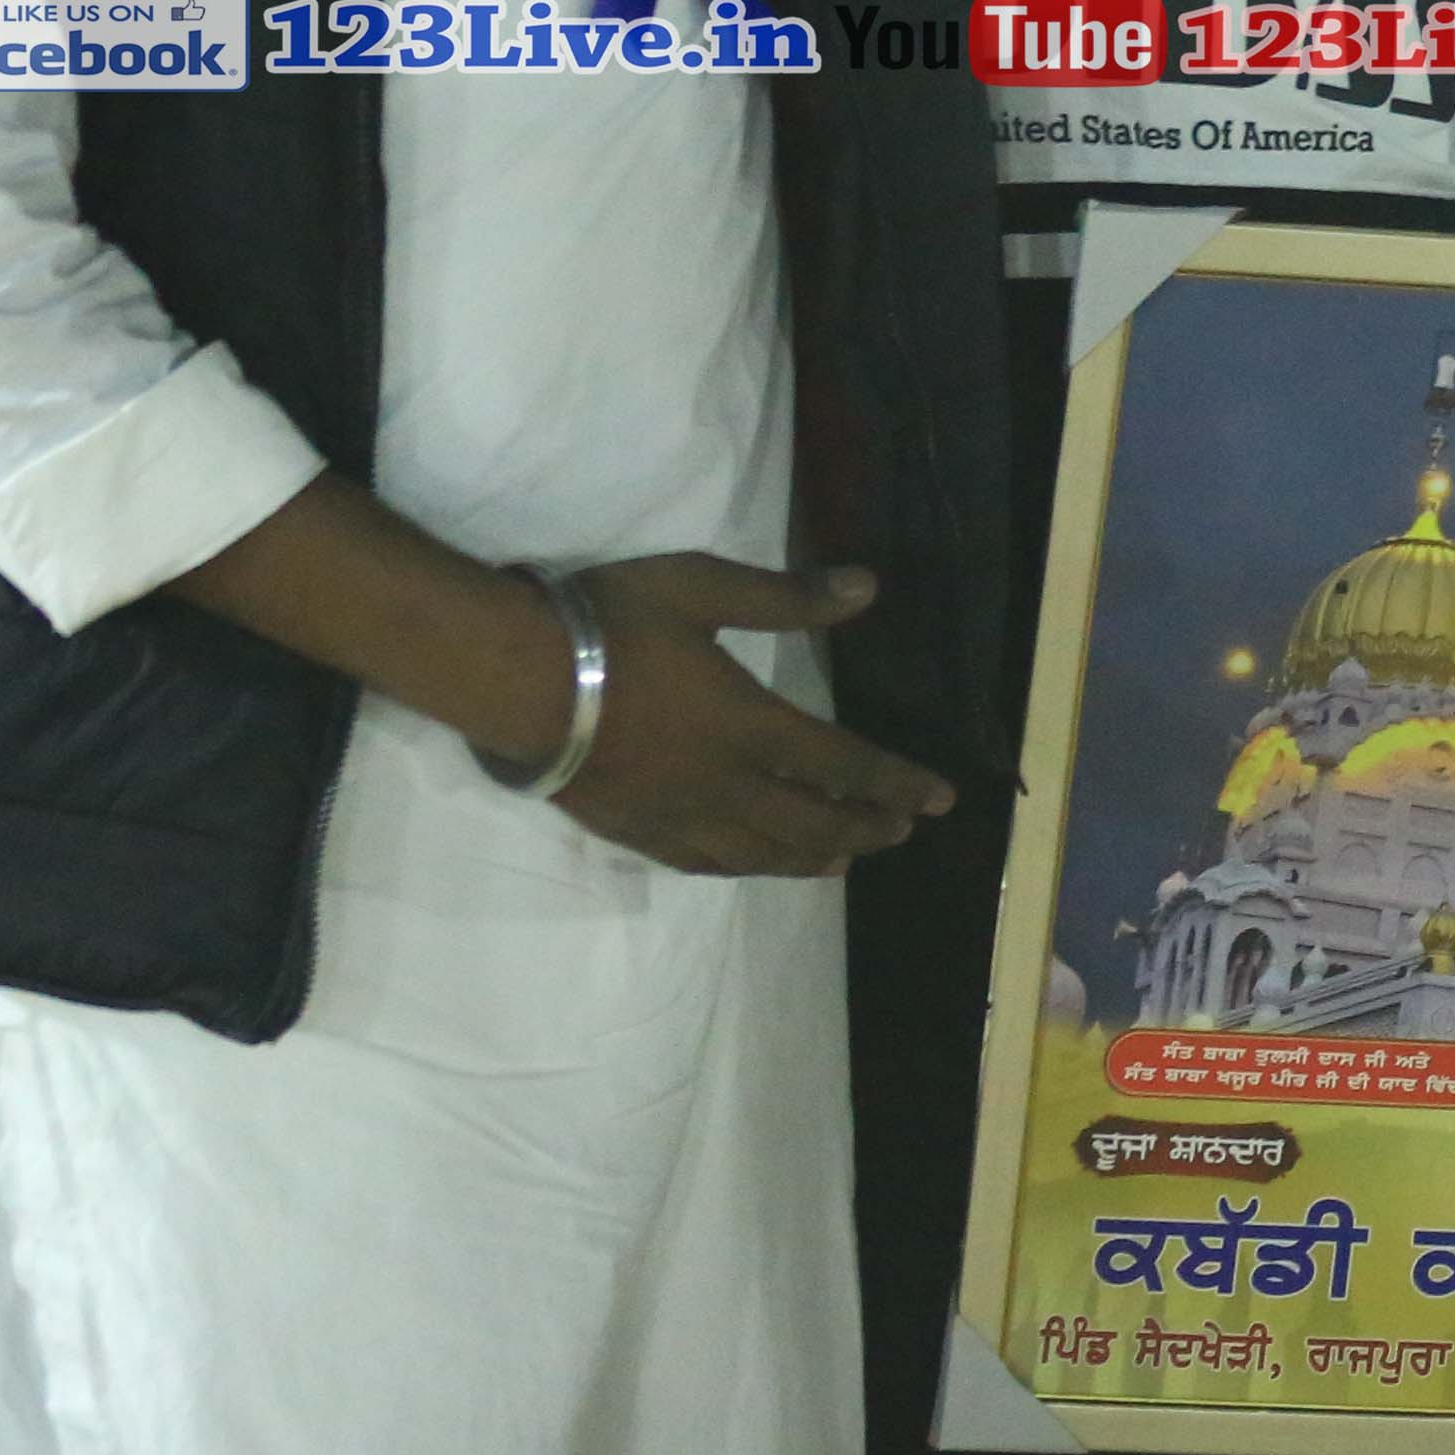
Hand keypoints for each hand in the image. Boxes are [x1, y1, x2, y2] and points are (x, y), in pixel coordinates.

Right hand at [535, 556, 957, 876]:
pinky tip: (754, 865)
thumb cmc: (610, 625)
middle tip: (902, 832)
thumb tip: (868, 587)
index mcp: (751, 727)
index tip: (942, 799)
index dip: (898, 783)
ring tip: (847, 858)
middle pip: (811, 822)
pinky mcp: (633, 830)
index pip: (844, 766)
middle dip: (866, 827)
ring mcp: (676, 815)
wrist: (512, 679)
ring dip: (813, 857)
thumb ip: (786, 596)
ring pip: (761, 854)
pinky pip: (704, 863)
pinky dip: (744, 867)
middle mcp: (723, 784)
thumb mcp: (702, 588)